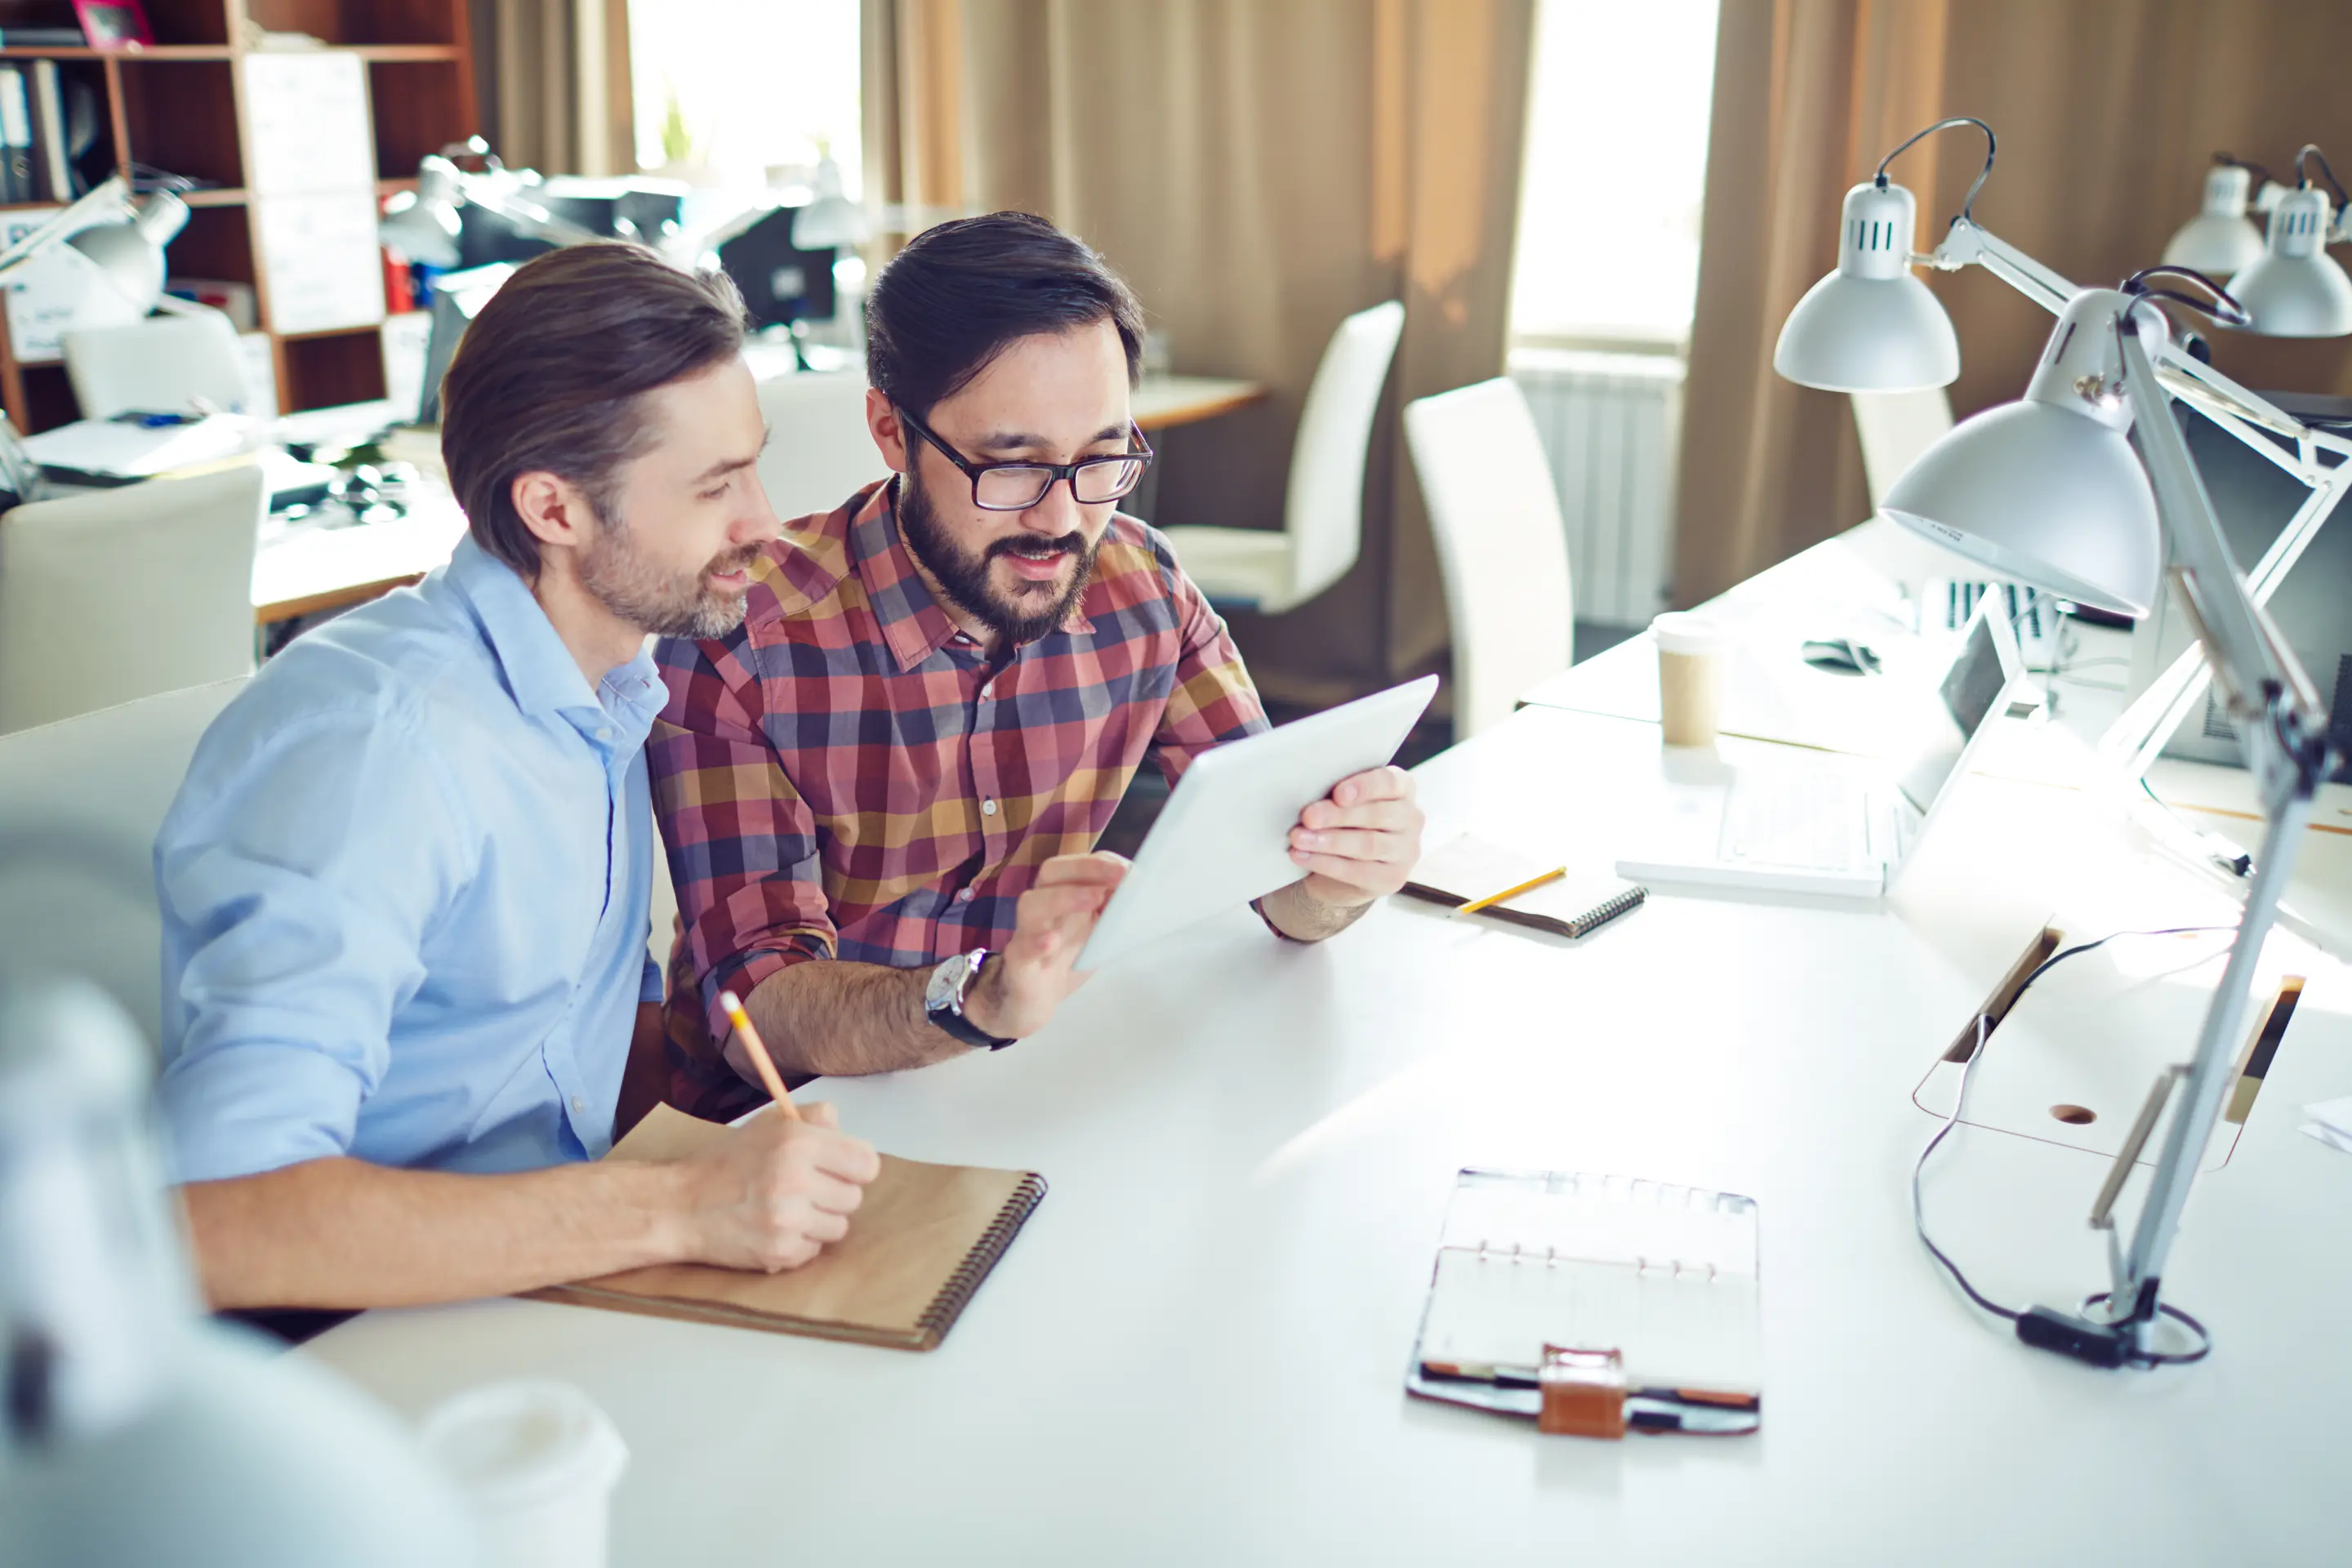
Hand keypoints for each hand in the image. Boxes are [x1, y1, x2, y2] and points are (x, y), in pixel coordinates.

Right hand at [676, 1102, 880, 1271]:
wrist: (680, 1206)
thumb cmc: (727, 1162)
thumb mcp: (769, 1123)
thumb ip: (814, 1118)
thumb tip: (845, 1130)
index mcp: (797, 1142)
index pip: (866, 1162)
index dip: (854, 1166)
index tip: (839, 1169)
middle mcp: (795, 1180)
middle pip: (854, 1197)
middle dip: (834, 1194)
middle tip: (805, 1190)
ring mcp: (787, 1220)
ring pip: (839, 1227)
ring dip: (819, 1221)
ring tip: (788, 1210)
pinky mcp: (779, 1252)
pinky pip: (815, 1250)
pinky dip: (800, 1243)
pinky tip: (775, 1229)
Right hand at [963, 851, 1128, 1039]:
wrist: (1034, 1001)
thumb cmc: (1067, 958)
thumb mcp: (1096, 932)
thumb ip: (1113, 913)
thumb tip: (1143, 893)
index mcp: (1061, 894)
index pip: (1075, 865)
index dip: (1100, 864)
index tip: (1128, 871)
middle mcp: (1042, 907)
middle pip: (1050, 873)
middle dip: (1085, 870)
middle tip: (1118, 879)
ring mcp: (1027, 934)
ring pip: (1031, 905)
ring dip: (1063, 898)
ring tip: (1093, 900)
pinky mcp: (1018, 965)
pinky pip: (1020, 949)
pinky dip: (1035, 943)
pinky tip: (1050, 942)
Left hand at [1286, 765, 1424, 907]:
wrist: (1346, 870)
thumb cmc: (1345, 823)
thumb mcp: (1345, 803)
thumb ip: (1337, 795)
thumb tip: (1311, 799)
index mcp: (1402, 789)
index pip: (1390, 782)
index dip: (1365, 787)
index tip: (1338, 794)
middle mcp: (1411, 818)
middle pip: (1377, 815)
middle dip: (1338, 816)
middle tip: (1308, 817)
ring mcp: (1406, 851)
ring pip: (1367, 845)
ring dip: (1328, 841)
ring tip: (1299, 838)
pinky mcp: (1393, 878)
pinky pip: (1358, 871)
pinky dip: (1325, 863)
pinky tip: (1301, 856)